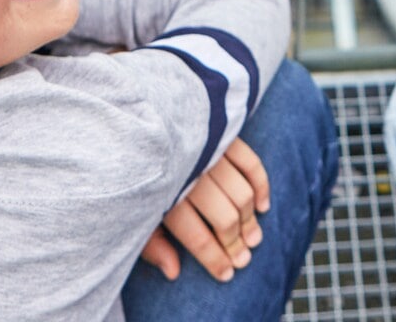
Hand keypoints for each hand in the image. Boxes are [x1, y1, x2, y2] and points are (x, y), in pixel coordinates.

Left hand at [138, 138, 270, 282]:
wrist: (135, 121)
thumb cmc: (136, 173)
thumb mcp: (134, 211)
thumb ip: (152, 242)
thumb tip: (173, 271)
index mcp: (165, 195)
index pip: (198, 237)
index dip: (215, 259)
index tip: (227, 274)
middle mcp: (191, 174)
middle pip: (225, 218)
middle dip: (236, 244)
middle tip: (243, 259)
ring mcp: (210, 153)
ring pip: (242, 194)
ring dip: (250, 221)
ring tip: (253, 239)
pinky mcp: (224, 136)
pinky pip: (251, 163)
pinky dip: (261, 186)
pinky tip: (262, 207)